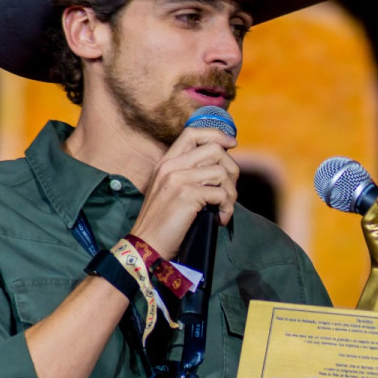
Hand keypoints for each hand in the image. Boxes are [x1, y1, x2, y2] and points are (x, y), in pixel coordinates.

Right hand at [131, 125, 238, 257]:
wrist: (146, 244)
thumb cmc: (162, 221)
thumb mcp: (169, 189)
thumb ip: (187, 174)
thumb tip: (219, 167)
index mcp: (166, 162)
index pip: (193, 133)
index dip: (216, 135)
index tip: (231, 144)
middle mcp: (171, 166)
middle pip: (215, 150)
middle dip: (231, 169)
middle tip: (228, 191)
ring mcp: (178, 179)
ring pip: (222, 172)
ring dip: (231, 193)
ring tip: (223, 208)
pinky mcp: (188, 195)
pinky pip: (221, 194)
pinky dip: (227, 209)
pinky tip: (219, 219)